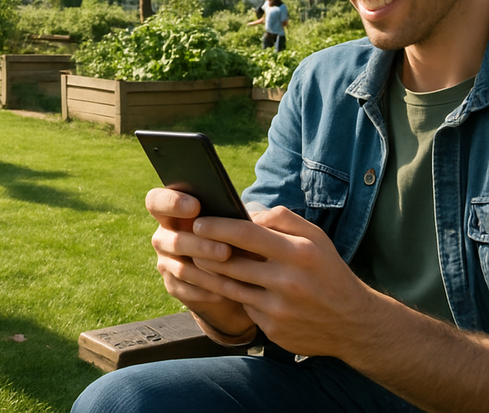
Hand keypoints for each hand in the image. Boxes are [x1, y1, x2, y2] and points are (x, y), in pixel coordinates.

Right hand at [146, 187, 255, 339]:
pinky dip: (207, 292)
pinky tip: (226, 293)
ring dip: (207, 273)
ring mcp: (165, 262)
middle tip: (226, 251)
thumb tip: (247, 218)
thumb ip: (227, 214)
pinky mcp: (172, 285)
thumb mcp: (227, 220)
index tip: (195, 205)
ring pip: (182, 269)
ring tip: (233, 274)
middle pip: (174, 240)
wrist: (227, 271)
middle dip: (201, 246)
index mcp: (170, 211)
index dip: (172, 202)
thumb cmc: (228, 234)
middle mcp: (163, 236)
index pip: (156, 201)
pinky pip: (187, 290)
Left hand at [191, 206, 373, 358]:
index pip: (246, 233)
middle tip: (188, 241)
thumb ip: (280, 218)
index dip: (217, 226)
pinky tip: (225, 286)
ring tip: (196, 260)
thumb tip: (245, 213)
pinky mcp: (273, 330)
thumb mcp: (314, 236)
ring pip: (230, 287)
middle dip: (204, 251)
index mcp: (298, 253)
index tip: (198, 222)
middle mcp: (288, 282)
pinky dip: (235, 295)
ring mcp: (279, 310)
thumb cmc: (327, 270)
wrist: (354, 323)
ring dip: (209, 274)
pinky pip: (244, 307)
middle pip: (231, 262)